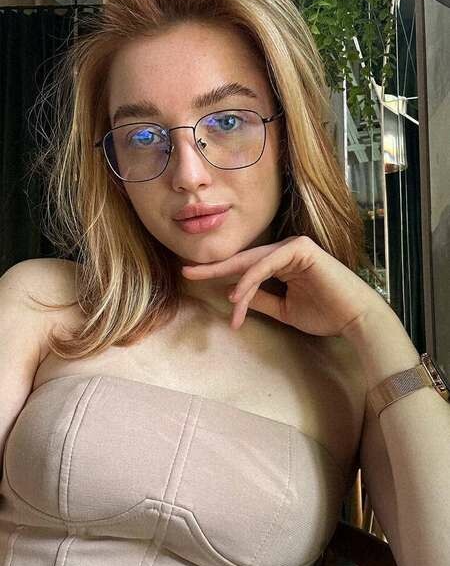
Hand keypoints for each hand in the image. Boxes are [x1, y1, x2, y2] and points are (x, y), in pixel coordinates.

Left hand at [181, 235, 386, 335]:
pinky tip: (240, 293)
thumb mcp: (283, 310)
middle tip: (187, 272)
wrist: (355, 318)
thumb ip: (261, 300)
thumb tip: (234, 296)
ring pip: (254, 264)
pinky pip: (268, 263)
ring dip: (239, 286)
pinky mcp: (301, 248)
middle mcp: (285, 250)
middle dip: (214, 268)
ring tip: (231, 304)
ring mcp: (294, 246)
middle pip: (243, 259)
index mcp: (282, 262)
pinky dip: (253, 278)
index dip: (219, 273)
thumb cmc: (325, 314)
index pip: (244, 266)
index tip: (192, 277)